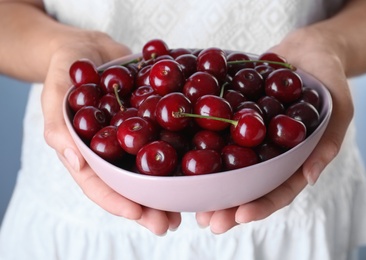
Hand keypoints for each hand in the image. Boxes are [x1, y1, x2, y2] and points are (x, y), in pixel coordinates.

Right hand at [41, 31, 180, 234]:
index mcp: (89, 153)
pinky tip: (201, 160)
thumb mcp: (55, 93)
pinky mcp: (153, 118)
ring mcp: (135, 136)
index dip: (117, 202)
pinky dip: (183, 147)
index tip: (139, 215)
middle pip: (131, 184)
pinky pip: (167, 134)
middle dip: (150, 206)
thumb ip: (59, 125)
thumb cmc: (64, 70)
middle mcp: (115, 150)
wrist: (89, 46)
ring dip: (170, 188)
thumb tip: (75, 159)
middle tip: (169, 223)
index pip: (99, 185)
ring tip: (189, 206)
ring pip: (153, 167)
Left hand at [196, 27, 352, 233]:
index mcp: (293, 160)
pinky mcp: (232, 116)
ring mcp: (248, 137)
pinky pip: (216, 131)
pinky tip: (181, 153)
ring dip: (211, 185)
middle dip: (229, 206)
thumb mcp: (339, 106)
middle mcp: (267, 153)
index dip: (262, 206)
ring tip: (191, 202)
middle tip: (209, 221)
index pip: (279, 190)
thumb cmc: (329, 78)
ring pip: (228, 165)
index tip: (241, 215)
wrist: (306, 49)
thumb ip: (328, 140)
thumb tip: (309, 178)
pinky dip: (201, 144)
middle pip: (248, 186)